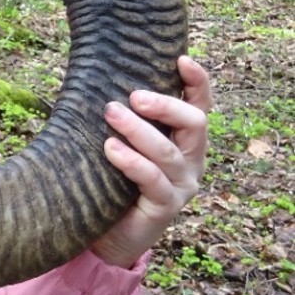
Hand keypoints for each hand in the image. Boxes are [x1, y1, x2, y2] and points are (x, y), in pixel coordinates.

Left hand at [90, 55, 210, 267]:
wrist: (106, 234)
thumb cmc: (110, 180)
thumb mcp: (120, 144)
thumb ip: (120, 119)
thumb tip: (94, 80)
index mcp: (185, 141)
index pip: (200, 106)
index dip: (197, 82)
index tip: (180, 60)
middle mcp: (191, 160)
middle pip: (194, 123)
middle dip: (164, 105)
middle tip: (131, 96)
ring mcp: (182, 185)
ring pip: (168, 151)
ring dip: (138, 130)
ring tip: (111, 114)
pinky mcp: (166, 207)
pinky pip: (152, 179)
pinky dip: (131, 161)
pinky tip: (110, 148)